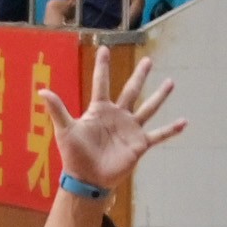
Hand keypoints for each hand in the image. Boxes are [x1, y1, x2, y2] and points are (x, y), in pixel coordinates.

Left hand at [37, 57, 186, 192]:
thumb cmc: (74, 155)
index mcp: (99, 110)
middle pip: (131, 90)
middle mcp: (117, 115)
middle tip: (148, 60)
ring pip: (148, 108)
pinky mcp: (139, 143)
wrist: (87, 178)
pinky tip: (184, 121)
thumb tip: (42, 91)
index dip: (102, 66)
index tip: (104, 48)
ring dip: (160, 96)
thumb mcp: (65, 130)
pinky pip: (158, 134)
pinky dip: (171, 129)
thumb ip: (57, 110)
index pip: (102, 83)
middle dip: (140, 75)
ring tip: (171, 82)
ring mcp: (130, 129)